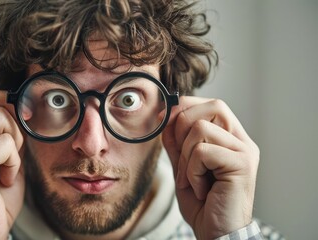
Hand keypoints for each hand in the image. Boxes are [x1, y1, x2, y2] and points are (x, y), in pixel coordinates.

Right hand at [0, 90, 24, 238]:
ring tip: (8, 169)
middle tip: (15, 151)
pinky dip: (14, 161)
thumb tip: (25, 115)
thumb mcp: (8, 162)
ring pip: (0, 120)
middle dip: (14, 124)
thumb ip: (11, 139)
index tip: (19, 107)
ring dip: (15, 146)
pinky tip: (6, 178)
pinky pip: (5, 144)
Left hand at [162, 96, 259, 238]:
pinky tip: (201, 188)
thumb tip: (166, 116)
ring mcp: (244, 152)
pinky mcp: (242, 165)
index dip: (186, 107)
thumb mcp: (183, 167)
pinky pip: (202, 152)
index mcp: (231, 139)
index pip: (212, 105)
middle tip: (183, 158)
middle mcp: (242, 142)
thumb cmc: (202, 203)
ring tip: (193, 179)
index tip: (164, 119)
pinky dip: (192, 171)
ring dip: (186, 158)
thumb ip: (177, 142)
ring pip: (201, 129)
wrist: (217, 233)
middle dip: (184, 127)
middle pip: (212, 107)